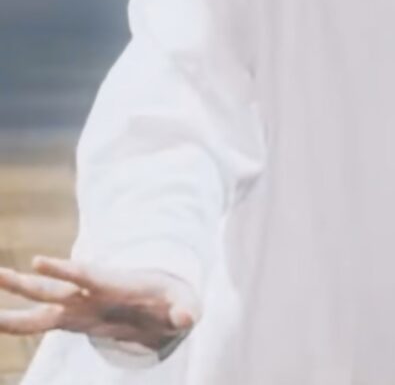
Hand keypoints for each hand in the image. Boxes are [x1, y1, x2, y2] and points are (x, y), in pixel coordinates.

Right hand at [0, 255, 199, 351]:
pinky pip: (41, 323)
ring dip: (16, 297)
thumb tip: (187, 319)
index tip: (38, 262)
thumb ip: (185, 311)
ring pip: (41, 303)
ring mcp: (80, 307)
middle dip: (26, 282)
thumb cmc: (174, 301)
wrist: (165, 302)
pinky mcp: (75, 320)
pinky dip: (18, 324)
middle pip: (54, 288)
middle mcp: (91, 294)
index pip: (87, 276)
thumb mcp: (183, 305)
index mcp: (115, 285)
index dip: (66, 270)